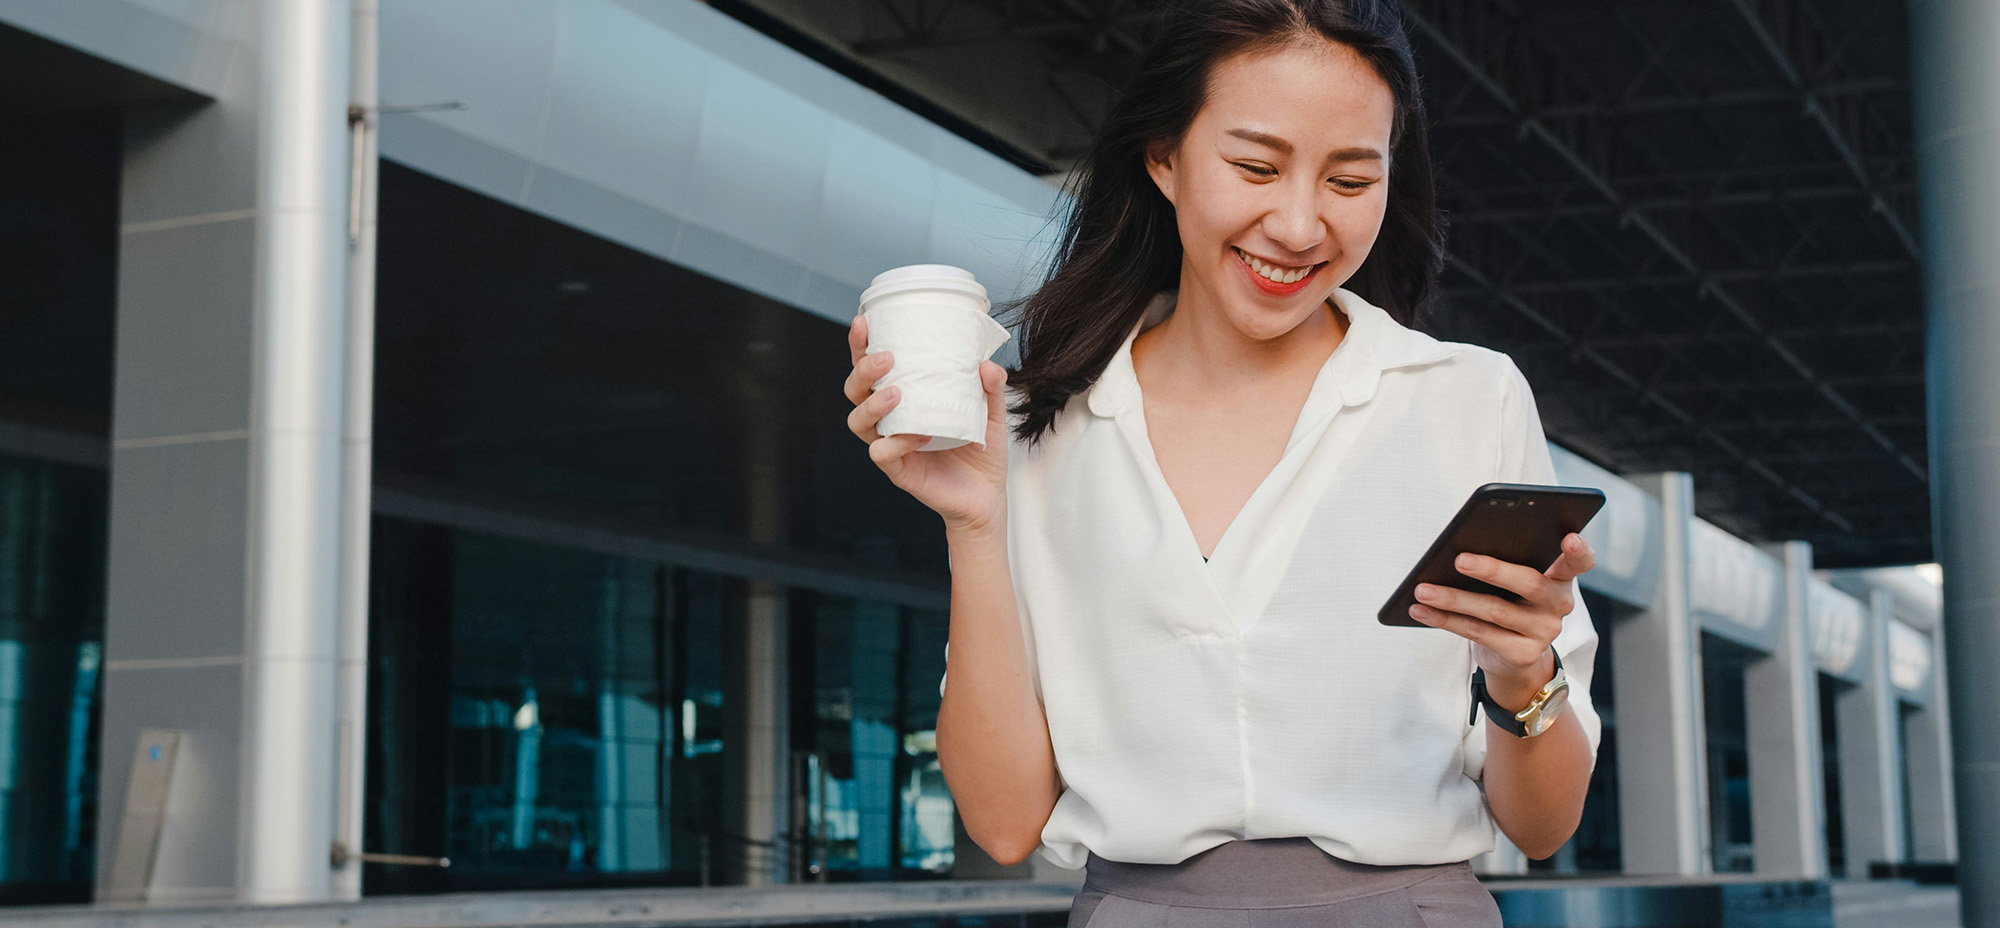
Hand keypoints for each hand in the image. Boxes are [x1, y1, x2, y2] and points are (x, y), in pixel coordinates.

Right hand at [843, 313, 1010, 534]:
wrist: (987, 496)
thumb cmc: (981, 451)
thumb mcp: (992, 413)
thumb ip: (991, 387)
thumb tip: (986, 363)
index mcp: (905, 399)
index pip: (872, 369)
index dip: (861, 346)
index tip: (864, 322)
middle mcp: (890, 420)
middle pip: (855, 390)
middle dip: (862, 370)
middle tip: (887, 358)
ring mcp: (891, 445)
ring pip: (857, 421)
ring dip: (872, 403)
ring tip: (896, 392)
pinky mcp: (899, 471)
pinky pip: (881, 453)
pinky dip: (895, 442)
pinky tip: (919, 434)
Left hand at [1406, 533, 1596, 708]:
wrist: (1516, 659)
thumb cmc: (1512, 604)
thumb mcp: (1516, 584)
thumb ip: (1507, 563)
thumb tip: (1460, 550)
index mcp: (1560, 579)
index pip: (1579, 562)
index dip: (1578, 551)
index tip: (1569, 537)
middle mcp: (1557, 605)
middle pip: (1529, 584)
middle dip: (1492, 570)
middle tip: (1459, 559)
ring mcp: (1542, 632)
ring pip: (1494, 610)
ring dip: (1453, 598)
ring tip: (1422, 589)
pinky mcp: (1521, 653)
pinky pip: (1477, 633)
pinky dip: (1445, 619)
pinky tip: (1421, 610)